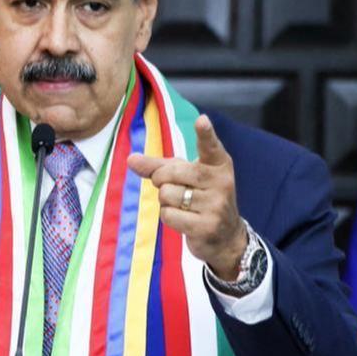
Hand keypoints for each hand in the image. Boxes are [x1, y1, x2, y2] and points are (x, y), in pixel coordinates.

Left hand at [125, 114, 247, 279]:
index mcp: (218, 164)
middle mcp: (221, 182)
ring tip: (183, 206)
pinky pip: (168, 215)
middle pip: (170, 173)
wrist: (226, 235)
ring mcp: (216, 205)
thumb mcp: (184, 176)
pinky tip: (184, 219)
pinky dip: (168, 217)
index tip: (201, 120)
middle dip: (161, 180)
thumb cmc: (200, 197)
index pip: (210, 146)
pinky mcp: (206, 226)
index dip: (205, 133)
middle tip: (175, 187)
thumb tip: (130, 159)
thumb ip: (158, 166)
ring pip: (166, 195)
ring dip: (166, 202)